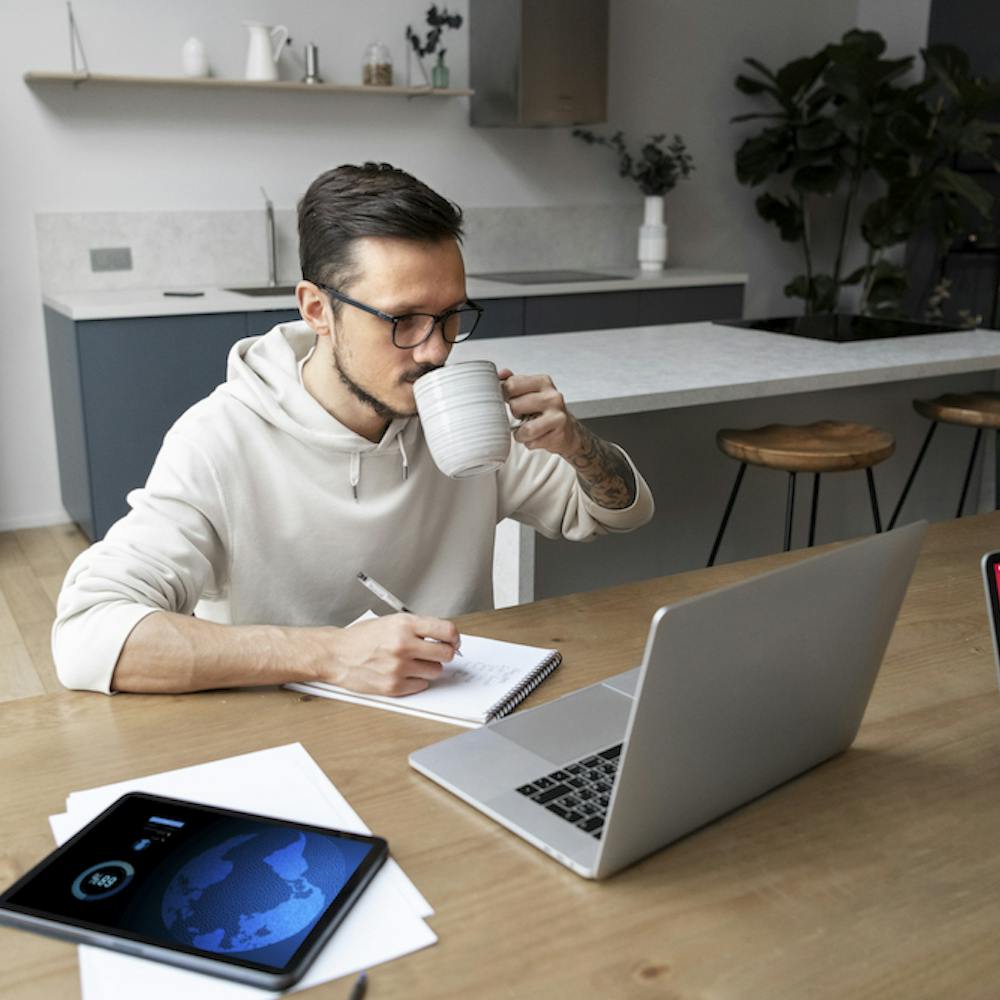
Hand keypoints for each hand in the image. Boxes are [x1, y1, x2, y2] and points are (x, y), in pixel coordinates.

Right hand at [314, 613, 460, 695]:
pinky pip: (421, 685)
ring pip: (435, 671)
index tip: (454, 641)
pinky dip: (416, 680)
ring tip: (414, 662)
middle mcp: (403, 645)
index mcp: (404, 625)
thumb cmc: (361, 638)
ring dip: (429, 667)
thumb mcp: (391, 621)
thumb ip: (417, 628)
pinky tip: (404, 673)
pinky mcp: (393, 686)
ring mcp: (398, 667)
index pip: (446, 630)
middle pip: (445, 654)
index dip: (455, 637)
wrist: (336, 655)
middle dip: (444, 653)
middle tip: (436, 653)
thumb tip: (444, 636)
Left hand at [498, 368, 584, 459]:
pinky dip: (529, 442)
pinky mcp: (559, 434)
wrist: (567, 430)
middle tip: (523, 416)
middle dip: (514, 414)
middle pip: (515, 406)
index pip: (512, 384)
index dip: (504, 395)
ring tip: (526, 429)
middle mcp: (552, 396)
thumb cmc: (545, 410)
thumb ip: (514, 381)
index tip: (509, 400)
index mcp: (543, 382)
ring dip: (520, 433)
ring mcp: (557, 415)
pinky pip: (532, 441)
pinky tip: (536, 437)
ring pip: (525, 428)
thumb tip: (501, 373)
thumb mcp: (530, 392)